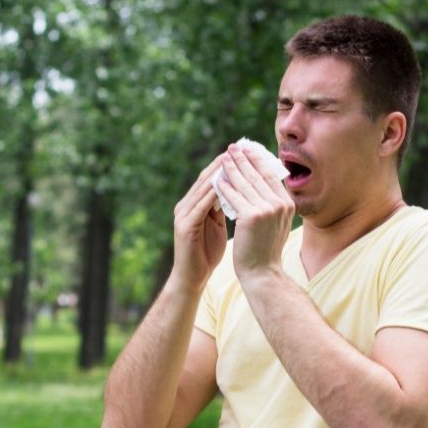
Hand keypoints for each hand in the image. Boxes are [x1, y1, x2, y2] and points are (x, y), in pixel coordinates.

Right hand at [171, 155, 227, 291]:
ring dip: (219, 175)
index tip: (244, 153)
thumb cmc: (207, 253)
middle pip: (205, 178)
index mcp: (193, 204)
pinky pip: (201, 206)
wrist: (192, 278)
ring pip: (202, 189)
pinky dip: (213, 195)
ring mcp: (183, 215)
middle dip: (223, 164)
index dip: (226, 165)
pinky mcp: (185, 226)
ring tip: (235, 162)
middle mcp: (185, 205)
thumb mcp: (217, 226)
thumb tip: (239, 192)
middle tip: (240, 149)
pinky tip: (226, 187)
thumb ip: (222, 208)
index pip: (211, 178)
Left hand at [216, 143, 295, 283]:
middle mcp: (280, 204)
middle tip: (232, 147)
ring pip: (244, 183)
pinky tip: (215, 179)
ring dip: (231, 168)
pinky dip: (224, 186)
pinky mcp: (251, 216)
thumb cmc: (265, 249)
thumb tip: (265, 182)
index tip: (247, 150)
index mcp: (287, 204)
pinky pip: (233, 196)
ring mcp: (267, 209)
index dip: (257, 161)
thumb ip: (272, 203)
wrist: (262, 273)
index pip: (270, 176)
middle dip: (243, 159)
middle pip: (257, 175)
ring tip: (222, 158)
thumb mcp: (275, 223)